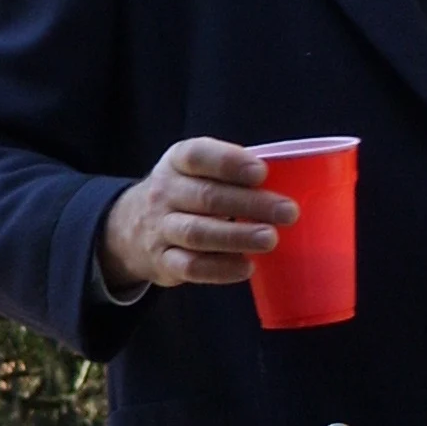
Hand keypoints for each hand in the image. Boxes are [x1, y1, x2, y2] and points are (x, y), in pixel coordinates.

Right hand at [99, 138, 299, 292]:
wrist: (129, 228)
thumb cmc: (184, 193)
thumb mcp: (194, 171)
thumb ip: (231, 172)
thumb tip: (297, 180)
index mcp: (176, 162)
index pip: (198, 156)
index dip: (229, 163)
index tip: (261, 172)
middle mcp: (164, 193)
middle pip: (206, 197)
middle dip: (250, 204)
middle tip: (289, 212)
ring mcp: (160, 228)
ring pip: (198, 233)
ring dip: (237, 236)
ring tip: (271, 239)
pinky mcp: (162, 261)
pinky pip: (190, 267)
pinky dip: (220, 269)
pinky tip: (247, 267)